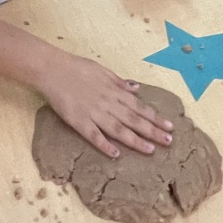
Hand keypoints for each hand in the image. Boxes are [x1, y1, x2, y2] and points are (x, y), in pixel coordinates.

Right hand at [38, 55, 173, 157]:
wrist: (52, 69)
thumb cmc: (77, 68)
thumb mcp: (102, 70)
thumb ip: (119, 82)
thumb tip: (136, 88)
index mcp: (114, 91)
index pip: (139, 107)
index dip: (155, 117)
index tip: (170, 127)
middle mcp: (108, 103)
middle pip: (134, 120)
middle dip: (153, 131)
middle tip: (169, 142)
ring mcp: (94, 113)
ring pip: (118, 129)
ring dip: (135, 140)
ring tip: (151, 150)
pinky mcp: (78, 121)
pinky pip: (93, 135)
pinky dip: (105, 145)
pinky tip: (116, 155)